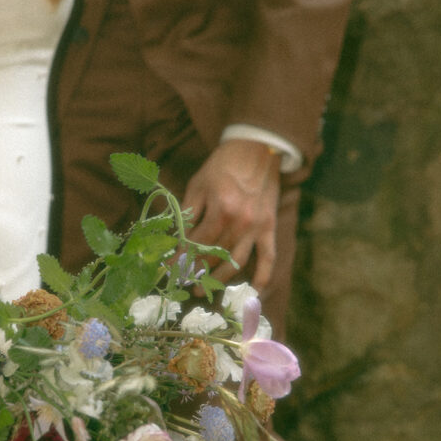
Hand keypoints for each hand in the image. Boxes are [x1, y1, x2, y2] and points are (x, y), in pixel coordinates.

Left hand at [182, 139, 280, 291]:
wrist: (256, 149)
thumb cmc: (223, 165)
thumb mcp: (198, 183)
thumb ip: (189, 212)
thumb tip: (178, 239)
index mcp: (220, 209)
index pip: (196, 242)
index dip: (181, 257)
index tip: (170, 269)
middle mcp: (239, 222)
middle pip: (214, 255)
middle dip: (197, 271)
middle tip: (185, 283)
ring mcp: (256, 227)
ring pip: (237, 262)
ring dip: (220, 279)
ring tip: (206, 289)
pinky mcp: (269, 227)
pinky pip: (269, 257)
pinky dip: (262, 277)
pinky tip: (253, 292)